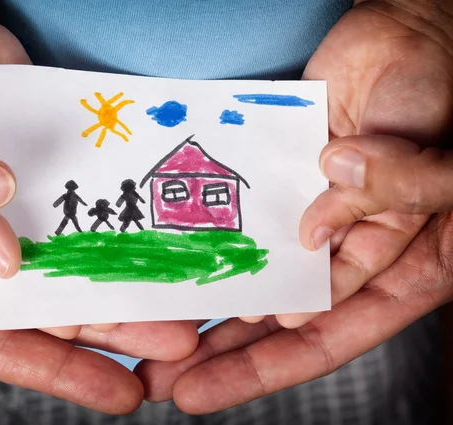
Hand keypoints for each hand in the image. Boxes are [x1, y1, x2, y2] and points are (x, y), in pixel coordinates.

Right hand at [0, 3, 199, 412]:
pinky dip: (109, 221)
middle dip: (112, 328)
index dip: (60, 371)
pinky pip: (76, 206)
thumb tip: (7, 256)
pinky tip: (149, 234)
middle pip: (47, 306)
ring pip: (70, 259)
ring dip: (120, 278)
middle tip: (174, 343)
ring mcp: (6, 208)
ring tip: (177, 296)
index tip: (122, 391)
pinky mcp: (31, 172)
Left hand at [136, 1, 452, 411]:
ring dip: (207, 303)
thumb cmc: (440, 97)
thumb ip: (391, 197)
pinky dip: (214, 241)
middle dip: (218, 352)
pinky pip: (242, 218)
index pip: (325, 335)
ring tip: (152, 334)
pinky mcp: (280, 183)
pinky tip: (175, 261)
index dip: (263, 367)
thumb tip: (312, 233)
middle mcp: (346, 251)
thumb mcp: (442, 162)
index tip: (202, 389)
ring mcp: (308, 216)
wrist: (407, 34)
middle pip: (276, 319)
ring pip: (252, 274)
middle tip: (158, 376)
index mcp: (398, 266)